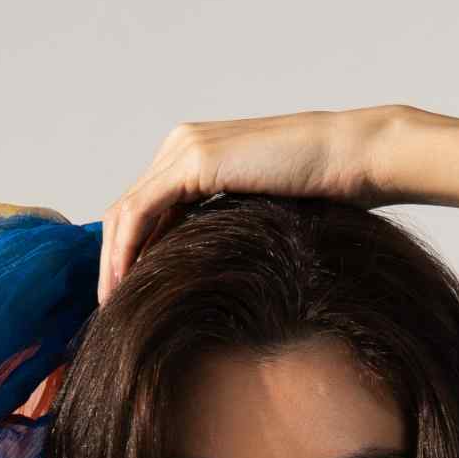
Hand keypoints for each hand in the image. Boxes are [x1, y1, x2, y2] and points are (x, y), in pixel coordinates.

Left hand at [98, 105, 458, 302]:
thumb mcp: (261, 220)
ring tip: (112, 307)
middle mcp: (183, 146)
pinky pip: (141, 211)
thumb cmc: (324, 192)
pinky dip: (126, 250)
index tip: (126, 298)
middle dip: (112, 262)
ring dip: (112, 261)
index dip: (128, 254)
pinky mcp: (195, 161)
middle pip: (127, 211)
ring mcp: (185, 149)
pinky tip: (124, 285)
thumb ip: (229, 233)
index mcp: (197, 156)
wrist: (350, 157)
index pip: (145, 209)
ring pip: (126, 212)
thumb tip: (214, 279)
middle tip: (108, 311)